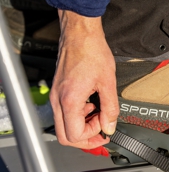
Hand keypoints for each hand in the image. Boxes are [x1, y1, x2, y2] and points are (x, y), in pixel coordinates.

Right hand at [50, 10, 118, 148]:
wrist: (81, 34)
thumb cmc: (92, 52)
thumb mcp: (108, 82)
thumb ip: (110, 108)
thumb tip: (110, 126)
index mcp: (70, 100)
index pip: (73, 135)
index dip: (91, 137)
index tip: (105, 129)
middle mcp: (58, 100)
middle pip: (64, 135)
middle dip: (84, 137)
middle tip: (102, 130)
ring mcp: (55, 95)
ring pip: (63, 124)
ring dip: (82, 124)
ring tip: (99, 111)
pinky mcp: (58, 90)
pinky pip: (64, 112)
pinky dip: (78, 114)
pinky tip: (92, 103)